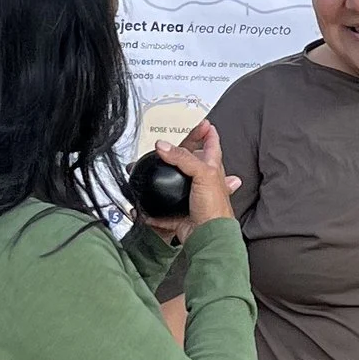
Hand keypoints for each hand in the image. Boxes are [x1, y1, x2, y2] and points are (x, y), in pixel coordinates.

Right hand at [144, 120, 235, 238]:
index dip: (207, 133)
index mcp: (213, 169)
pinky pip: (162, 210)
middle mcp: (203, 182)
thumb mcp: (203, 174)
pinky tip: (143, 206)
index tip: (204, 123)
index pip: (211, 145)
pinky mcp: (179, 213)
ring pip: (176, 184)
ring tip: (152, 169)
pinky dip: (153, 210)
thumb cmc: (215, 209)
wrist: (207, 237)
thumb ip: (182, 158)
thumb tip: (163, 146)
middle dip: (181, 152)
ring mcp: (191, 197)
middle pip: (190, 162)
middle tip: (167, 144)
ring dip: (164, 179)